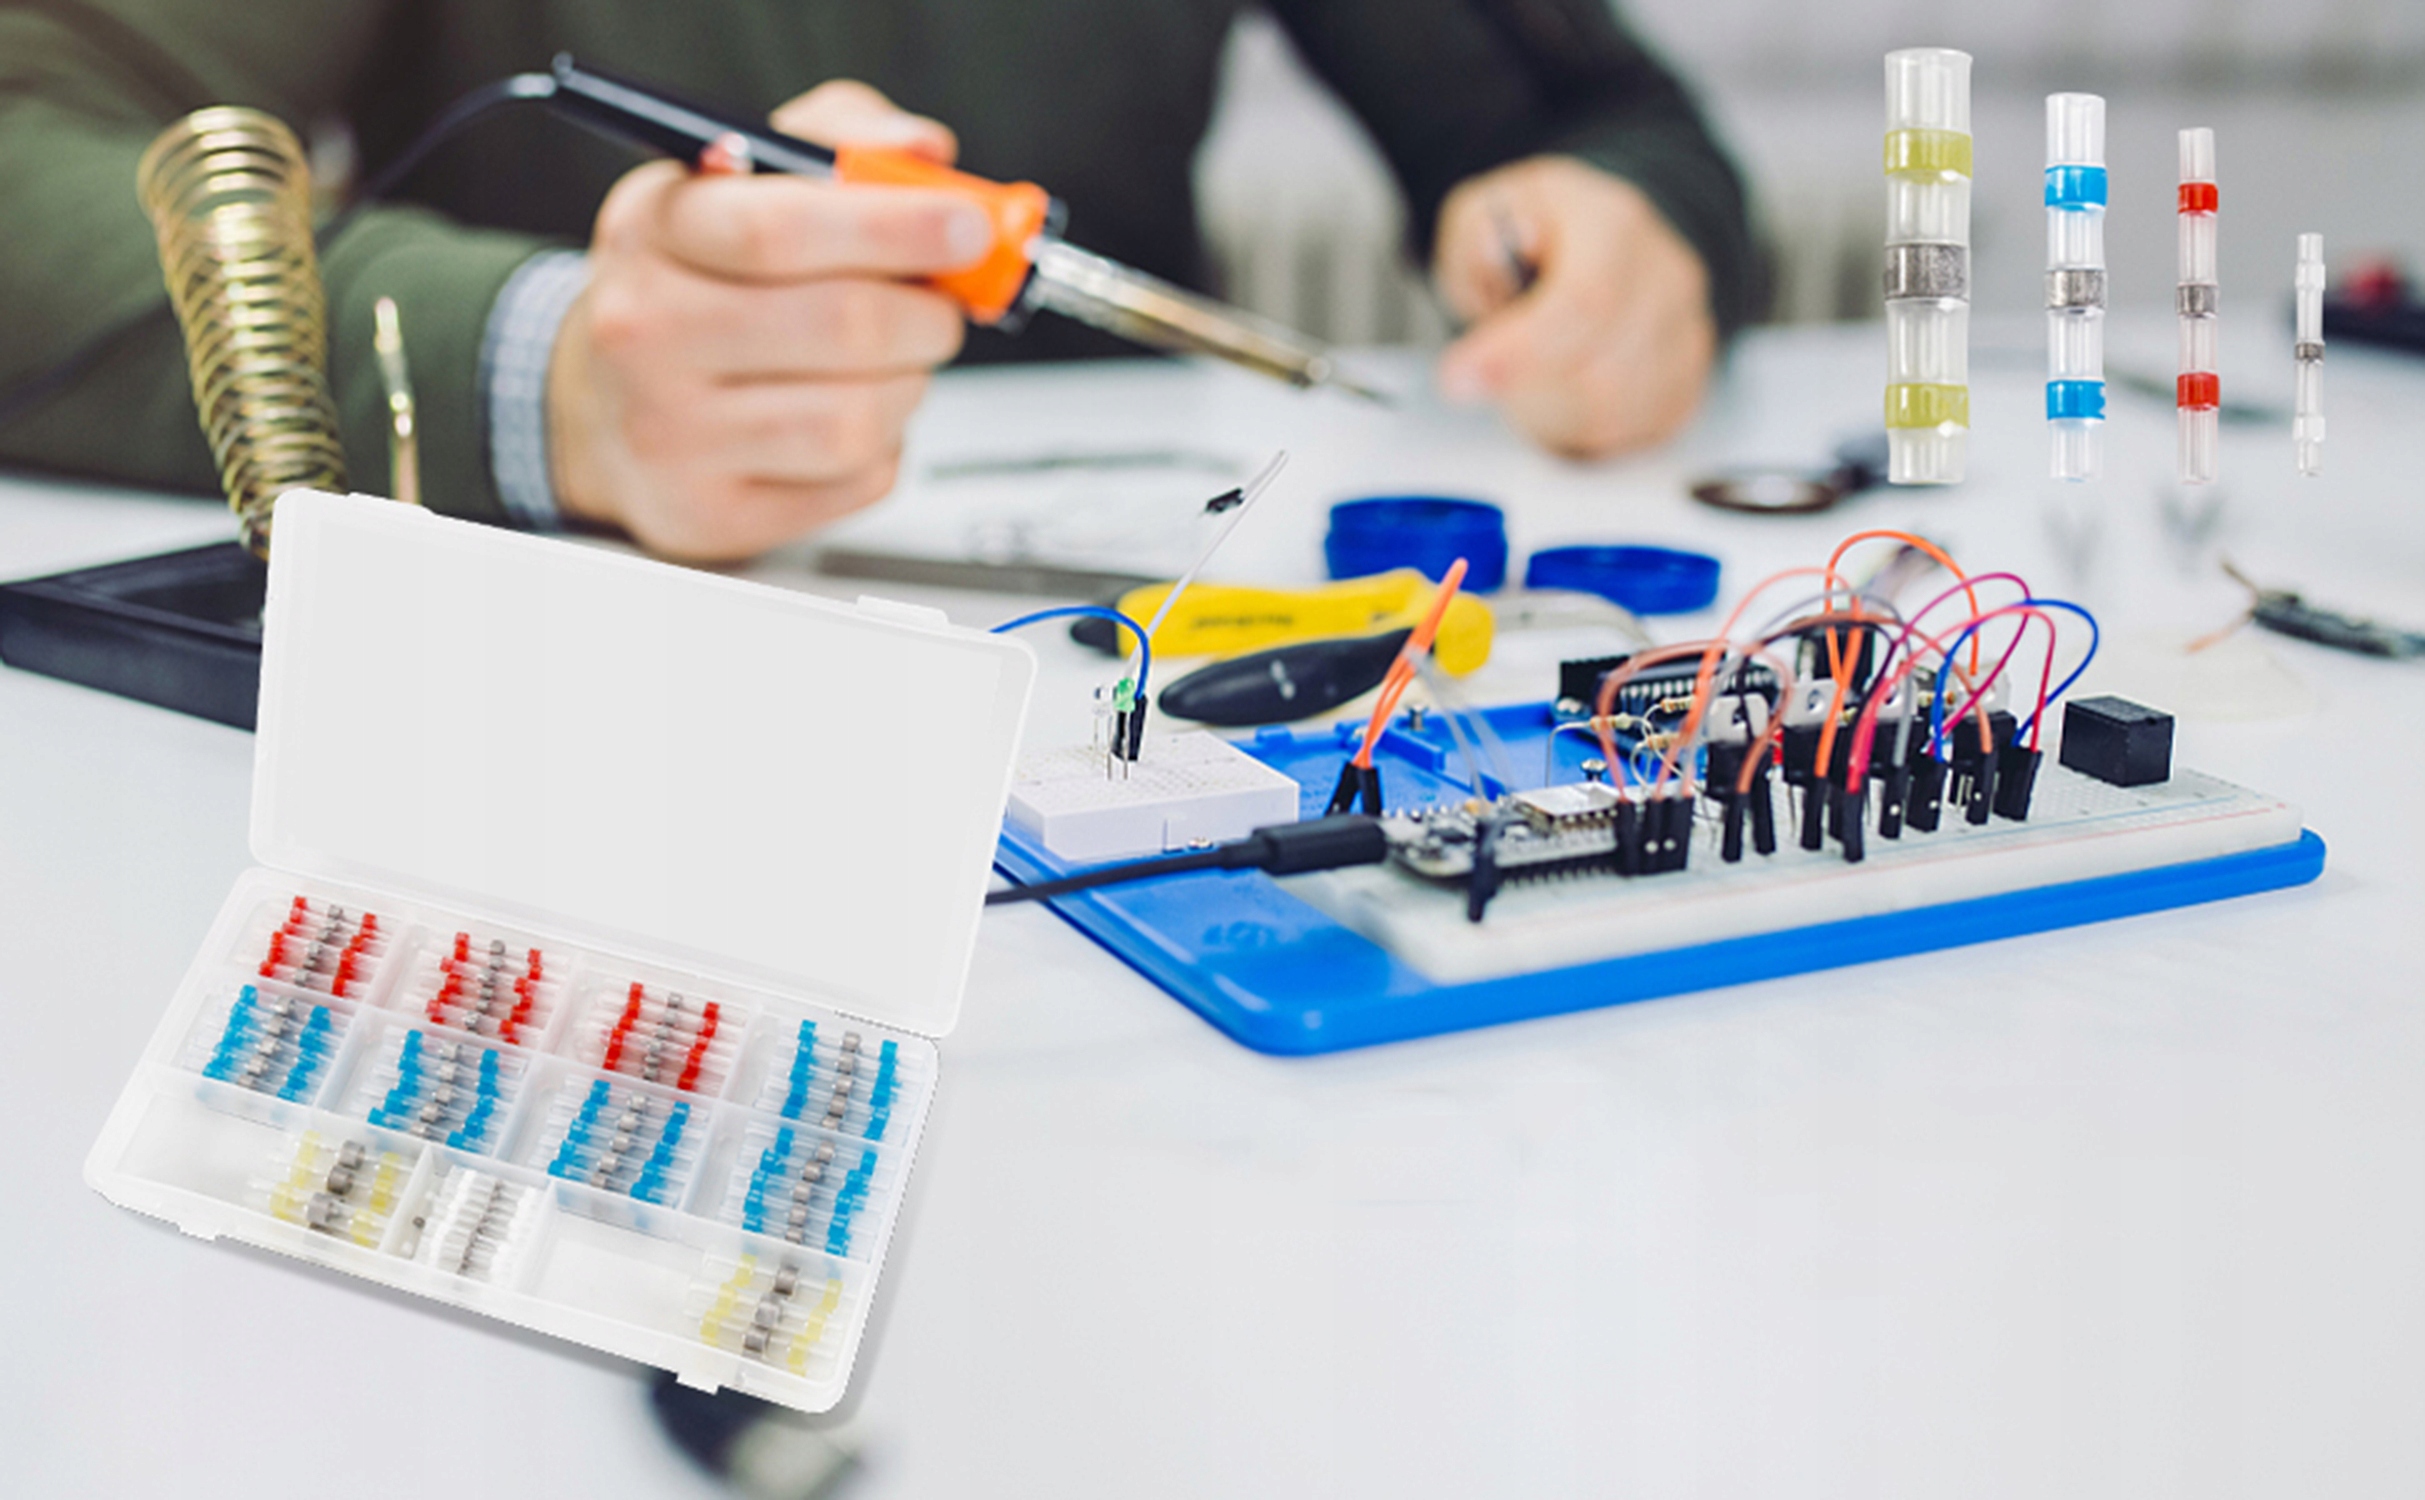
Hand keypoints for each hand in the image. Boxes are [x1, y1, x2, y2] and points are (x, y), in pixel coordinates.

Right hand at [549, 82, 985, 561]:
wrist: (596, 405)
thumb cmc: (688, 287)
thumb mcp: (738, 184)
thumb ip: (836, 143)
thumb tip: (920, 151)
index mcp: (656, 230)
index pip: (783, 227)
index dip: (896, 225)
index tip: (969, 227)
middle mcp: (647, 331)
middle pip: (843, 326)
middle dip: (927, 315)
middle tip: (940, 306)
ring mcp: (673, 435)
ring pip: (858, 418)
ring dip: (909, 387)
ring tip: (890, 366)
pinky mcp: (713, 515)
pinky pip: (855, 483)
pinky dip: (883, 449)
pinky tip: (848, 419)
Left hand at [1433, 156, 1716, 458]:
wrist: (1606, 246)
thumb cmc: (1542, 234)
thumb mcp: (1484, 214)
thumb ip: (1478, 240)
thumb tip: (1495, 256)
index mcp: (1614, 224)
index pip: (1583, 300)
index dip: (1519, 351)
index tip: (1458, 378)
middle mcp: (1664, 276)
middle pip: (1600, 372)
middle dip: (1524, 388)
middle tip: (1480, 373)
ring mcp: (1686, 331)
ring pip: (1612, 411)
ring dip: (1548, 409)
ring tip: (1522, 372)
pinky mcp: (1687, 379)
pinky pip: (1629, 432)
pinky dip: (1578, 427)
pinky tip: (1557, 390)